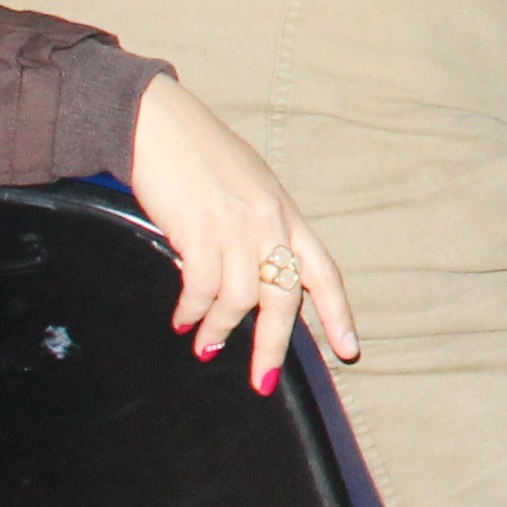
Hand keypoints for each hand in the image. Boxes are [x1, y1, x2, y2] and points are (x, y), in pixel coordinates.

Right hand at [124, 77, 357, 392]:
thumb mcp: (247, 189)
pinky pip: (202, 289)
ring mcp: (236, 226)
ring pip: (241, 300)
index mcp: (287, 213)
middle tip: (260, 381)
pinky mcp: (199, 231)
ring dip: (219, 330)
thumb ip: (258, 229)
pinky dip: (193, 312)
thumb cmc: (199, 156)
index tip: (349, 349)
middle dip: (272, 346)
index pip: (323, 270)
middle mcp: (269, 222)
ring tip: (204, 345)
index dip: (338, 313)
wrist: (158, 125)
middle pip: (284, 299)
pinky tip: (183, 320)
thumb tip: (252, 275)